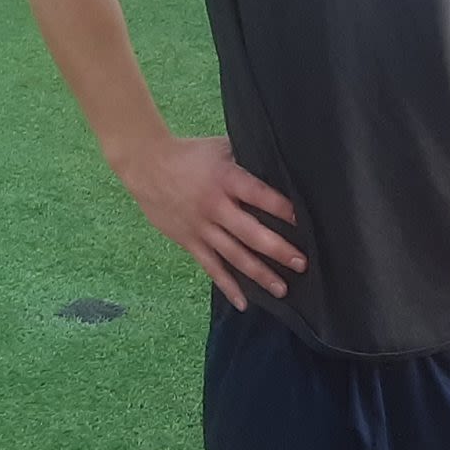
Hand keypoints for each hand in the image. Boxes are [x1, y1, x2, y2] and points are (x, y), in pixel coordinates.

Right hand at [117, 134, 302, 311]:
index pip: (259, 195)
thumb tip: (280, 164)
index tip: (303, 222)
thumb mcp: (221, 147)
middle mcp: (215, 205)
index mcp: (227, 179)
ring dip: (259, 273)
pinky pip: (211, 267)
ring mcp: (201, 227)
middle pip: (250, 232)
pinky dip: (227, 286)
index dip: (282, 209)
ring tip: (282, 289)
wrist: (147, 165)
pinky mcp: (189, 241)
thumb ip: (248, 158)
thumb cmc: (190, 154)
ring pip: (234, 255)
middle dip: (277, 249)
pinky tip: (243, 302)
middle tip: (301, 263)